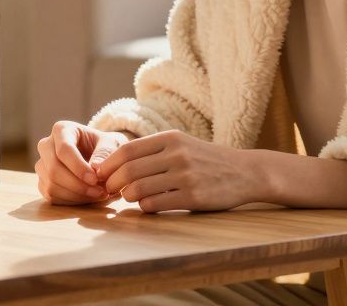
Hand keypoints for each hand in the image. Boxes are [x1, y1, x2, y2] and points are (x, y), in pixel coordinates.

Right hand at [35, 121, 128, 204]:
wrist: (98, 155)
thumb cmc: (104, 146)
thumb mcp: (110, 144)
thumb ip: (104, 152)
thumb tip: (94, 167)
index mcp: (61, 129)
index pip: (64, 150)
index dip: (78, 167)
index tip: (95, 179)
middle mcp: (46, 146)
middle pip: (53, 170)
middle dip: (78, 185)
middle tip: (100, 192)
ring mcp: (42, 165)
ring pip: (51, 186)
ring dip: (77, 195)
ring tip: (98, 195)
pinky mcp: (42, 182)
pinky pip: (52, 196)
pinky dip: (71, 201)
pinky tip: (88, 198)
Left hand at [93, 129, 262, 212]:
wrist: (245, 172)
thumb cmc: (206, 160)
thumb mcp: (181, 145)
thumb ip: (153, 152)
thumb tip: (114, 164)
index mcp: (170, 138)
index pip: (127, 150)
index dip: (108, 165)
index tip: (100, 174)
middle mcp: (176, 154)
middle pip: (129, 170)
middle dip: (112, 183)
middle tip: (108, 190)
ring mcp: (185, 176)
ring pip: (139, 189)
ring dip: (127, 196)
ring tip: (128, 198)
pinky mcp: (193, 197)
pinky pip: (156, 205)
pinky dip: (145, 207)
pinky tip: (148, 205)